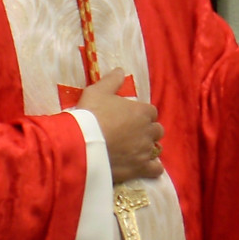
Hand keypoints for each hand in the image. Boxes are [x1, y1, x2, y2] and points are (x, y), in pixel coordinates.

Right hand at [76, 68, 164, 182]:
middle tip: (130, 133)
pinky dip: (152, 167)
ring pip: (156, 148)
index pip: (151, 111)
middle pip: (156, 130)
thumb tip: (120, 70)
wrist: (82, 143)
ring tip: (134, 150)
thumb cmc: (91, 114)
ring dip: (148, 148)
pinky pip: (156, 169)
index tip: (129, 118)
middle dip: (147, 131)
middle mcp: (148, 131)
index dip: (141, 114)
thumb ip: (112, 80)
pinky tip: (144, 166)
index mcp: (142, 111)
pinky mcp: (140, 168)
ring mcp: (146, 151)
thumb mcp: (98, 91)